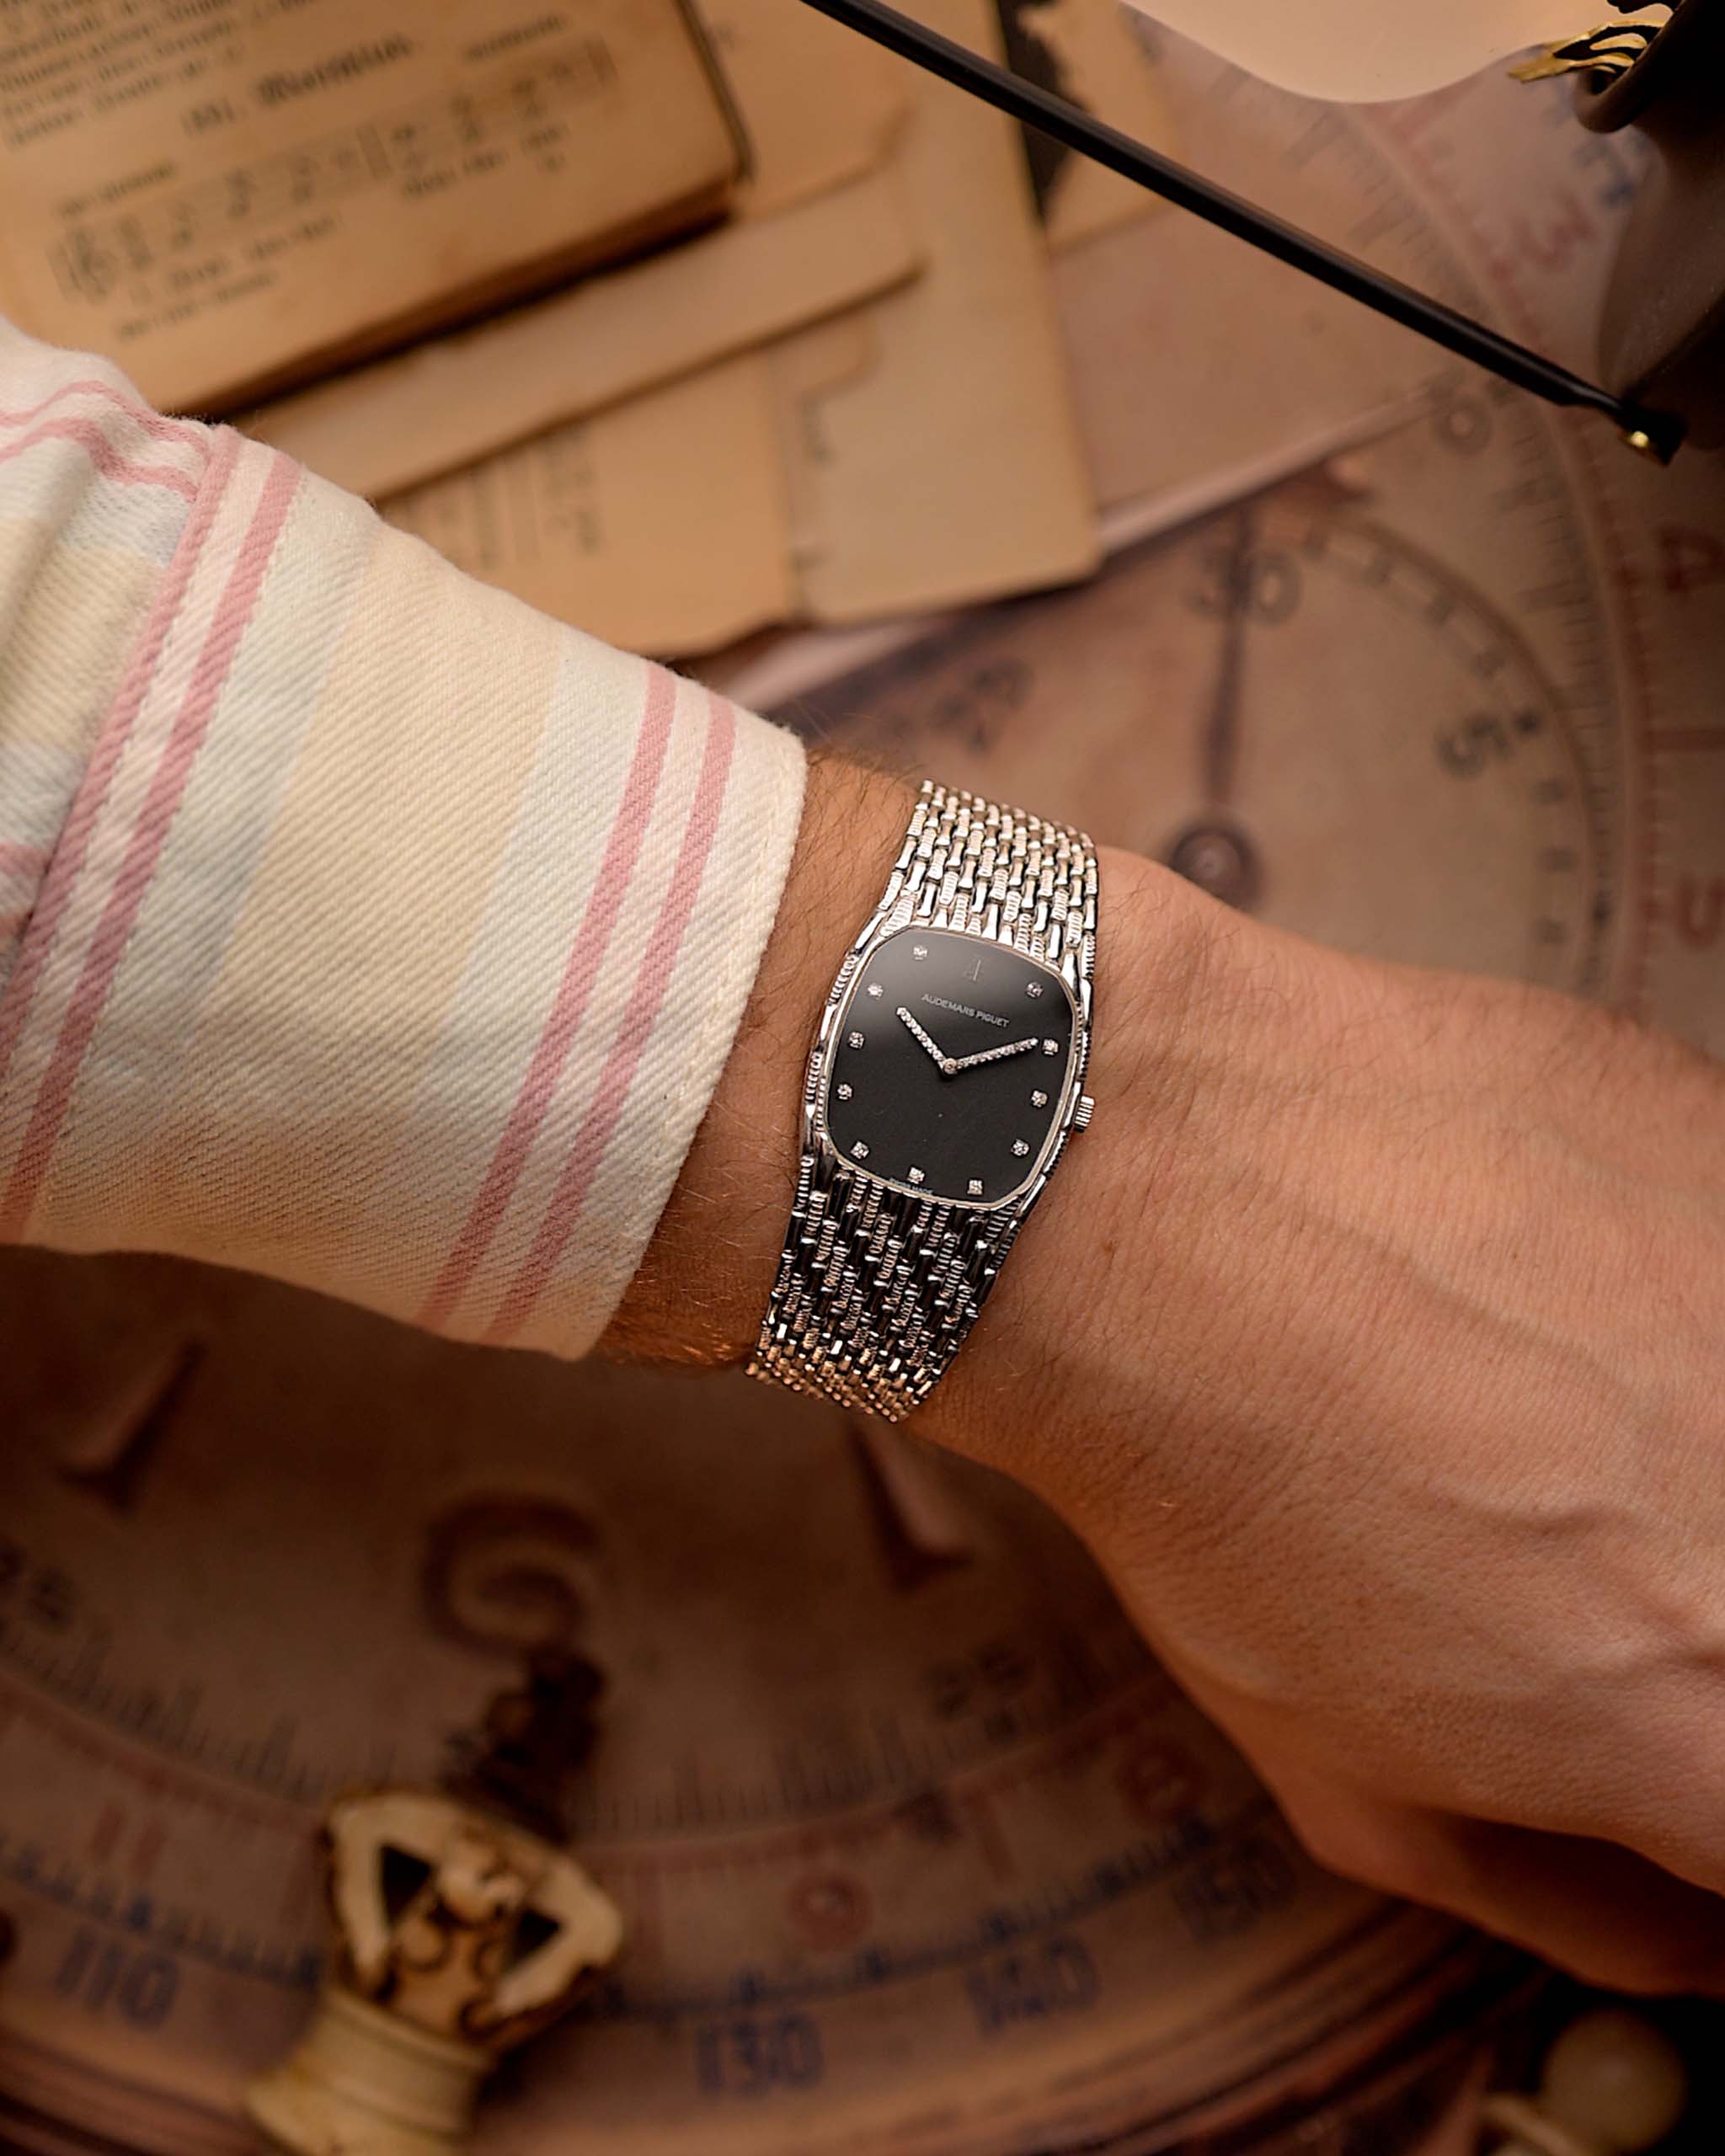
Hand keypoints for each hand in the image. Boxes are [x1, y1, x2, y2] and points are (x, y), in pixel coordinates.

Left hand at [608, 758, 1724, 1993]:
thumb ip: (1567, 1897)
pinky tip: (1540, 1270)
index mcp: (1720, 1733)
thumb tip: (1692, 1939)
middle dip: (1669, 1596)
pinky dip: (1669, 1291)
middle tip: (1564, 1541)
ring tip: (1529, 1387)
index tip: (1620, 1703)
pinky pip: (1724, 1268)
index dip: (1681, 1770)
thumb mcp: (1355, 1777)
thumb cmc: (1223, 1486)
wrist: (1147, 1186)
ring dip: (1673, 1431)